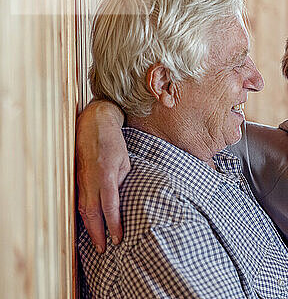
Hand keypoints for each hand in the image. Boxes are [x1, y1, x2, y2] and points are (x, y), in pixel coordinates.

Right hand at [76, 100, 128, 252]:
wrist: (92, 124)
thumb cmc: (113, 142)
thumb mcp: (125, 161)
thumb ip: (122, 181)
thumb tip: (120, 200)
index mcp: (106, 174)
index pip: (110, 205)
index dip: (114, 224)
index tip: (118, 238)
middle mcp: (91, 179)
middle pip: (93, 212)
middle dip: (98, 233)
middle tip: (104, 249)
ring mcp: (81, 179)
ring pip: (83, 208)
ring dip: (89, 228)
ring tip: (96, 243)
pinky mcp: (76, 179)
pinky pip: (79, 200)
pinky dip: (84, 216)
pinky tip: (88, 226)